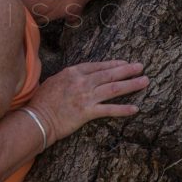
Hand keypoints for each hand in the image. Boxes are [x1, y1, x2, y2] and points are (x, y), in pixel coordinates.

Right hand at [27, 60, 148, 146]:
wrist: (37, 118)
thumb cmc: (42, 101)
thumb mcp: (55, 81)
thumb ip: (69, 78)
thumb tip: (79, 77)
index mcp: (73, 72)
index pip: (98, 66)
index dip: (113, 64)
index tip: (124, 63)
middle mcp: (82, 82)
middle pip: (110, 74)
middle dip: (127, 70)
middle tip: (141, 67)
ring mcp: (86, 96)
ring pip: (114, 88)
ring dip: (131, 84)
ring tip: (144, 81)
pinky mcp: (87, 112)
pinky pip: (109, 110)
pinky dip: (123, 109)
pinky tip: (135, 108)